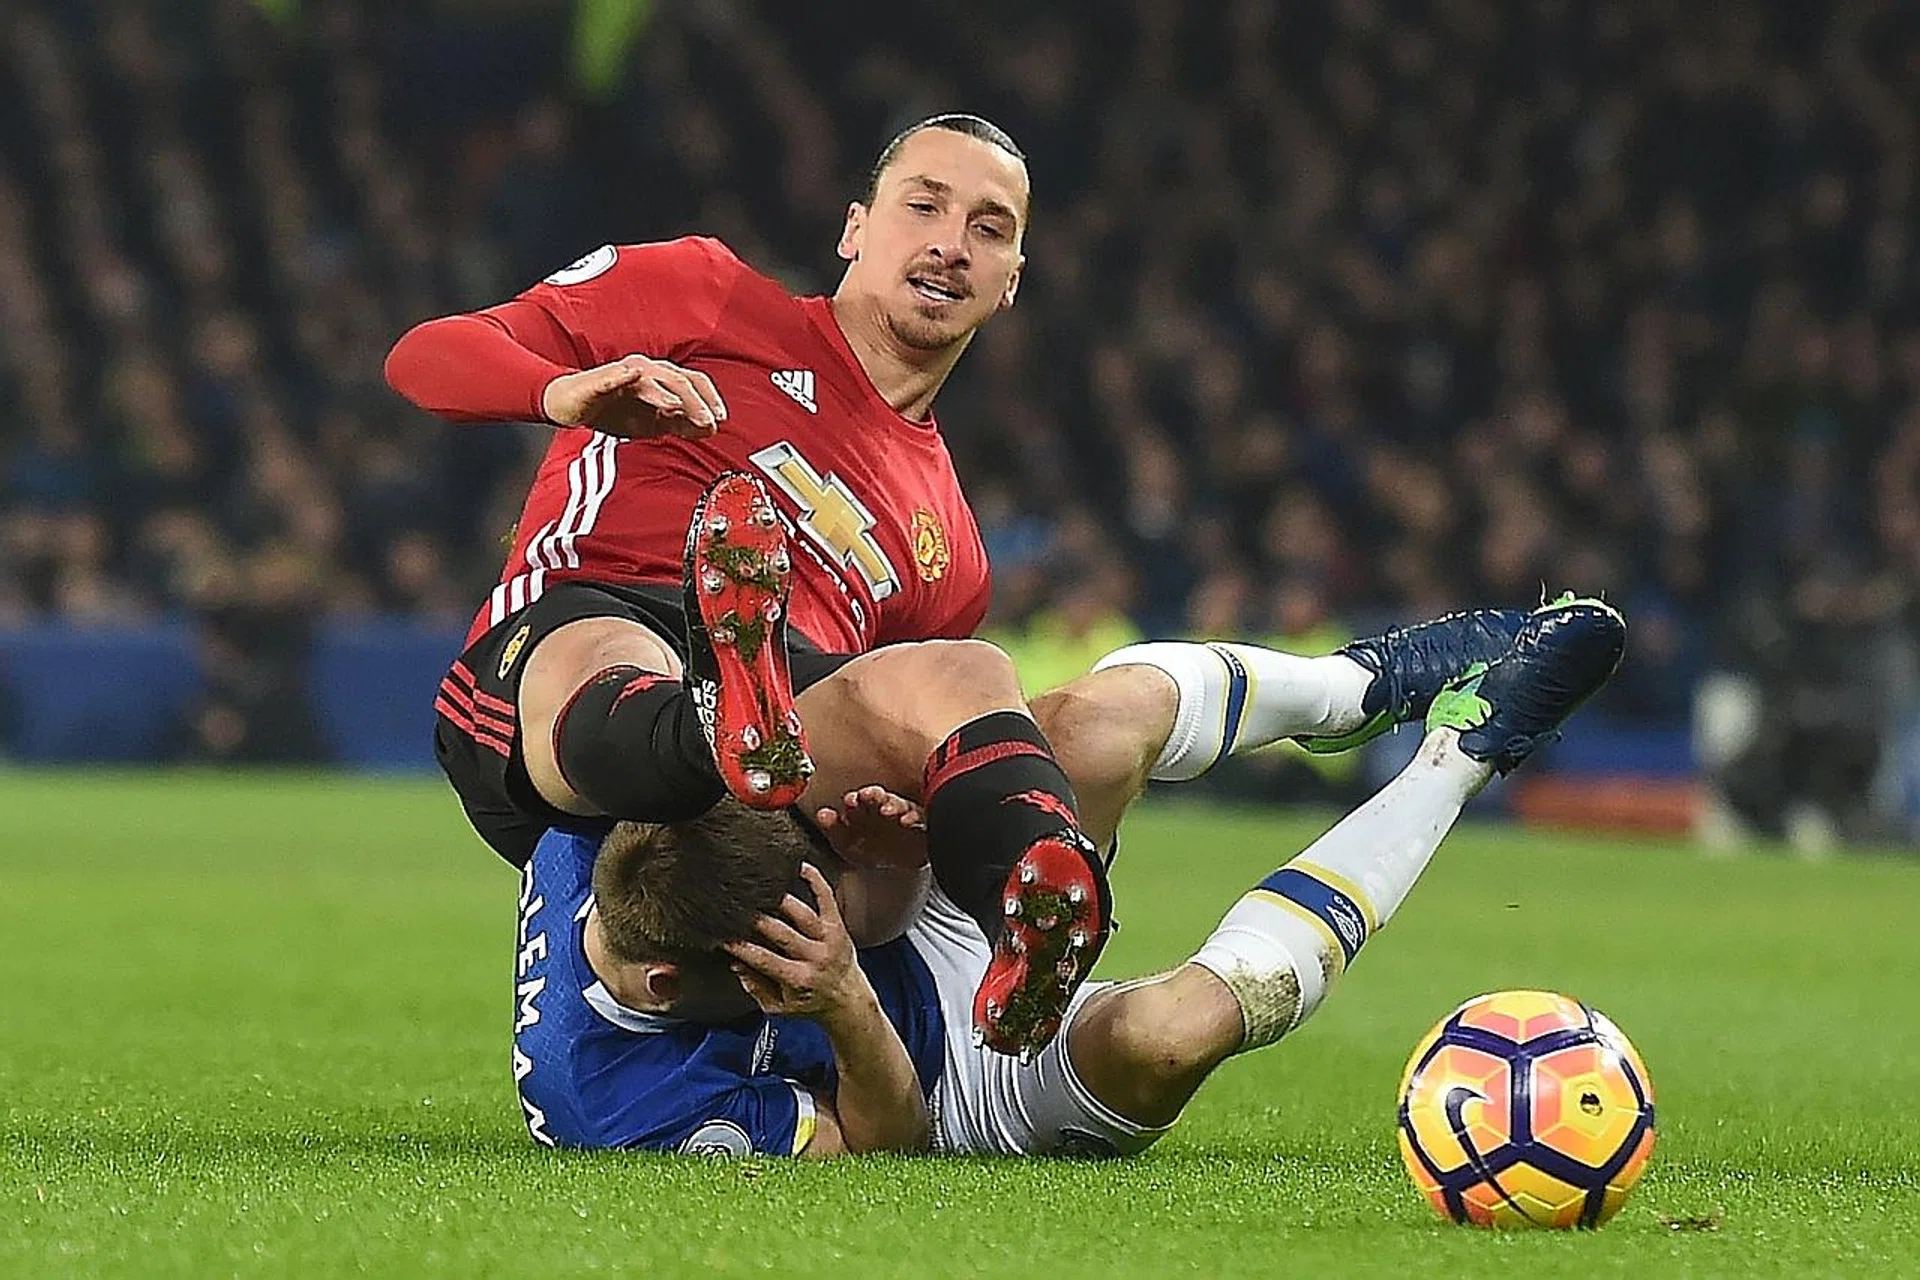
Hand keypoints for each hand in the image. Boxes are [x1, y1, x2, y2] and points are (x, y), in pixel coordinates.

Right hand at [540, 354, 726, 438]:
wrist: (572, 406)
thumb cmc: (613, 410)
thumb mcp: (653, 423)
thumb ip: (681, 424)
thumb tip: (710, 428)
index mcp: (663, 380)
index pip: (695, 384)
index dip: (710, 400)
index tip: (721, 420)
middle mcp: (649, 371)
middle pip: (680, 380)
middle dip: (697, 401)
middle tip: (708, 421)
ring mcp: (625, 372)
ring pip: (654, 378)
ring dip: (668, 393)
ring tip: (679, 407)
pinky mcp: (601, 378)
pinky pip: (615, 375)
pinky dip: (624, 375)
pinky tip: (633, 376)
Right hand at [726, 864, 870, 1018]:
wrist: (848, 999)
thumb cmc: (810, 1002)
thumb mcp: (778, 1007)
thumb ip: (755, 987)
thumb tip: (736, 965)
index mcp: (799, 980)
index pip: (764, 960)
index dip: (742, 947)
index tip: (724, 937)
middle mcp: (815, 957)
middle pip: (781, 933)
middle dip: (756, 920)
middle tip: (737, 908)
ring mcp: (828, 939)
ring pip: (801, 913)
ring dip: (779, 900)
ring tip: (760, 888)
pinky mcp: (837, 926)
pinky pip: (827, 899)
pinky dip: (815, 881)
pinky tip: (801, 867)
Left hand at [813, 785, 928, 870]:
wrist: (898, 872)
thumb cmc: (872, 852)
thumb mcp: (848, 846)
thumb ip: (834, 830)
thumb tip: (822, 813)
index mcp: (865, 811)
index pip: (858, 801)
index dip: (853, 800)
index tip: (850, 801)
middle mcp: (884, 809)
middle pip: (878, 797)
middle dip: (872, 795)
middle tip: (865, 797)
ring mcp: (903, 815)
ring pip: (898, 804)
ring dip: (891, 804)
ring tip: (885, 810)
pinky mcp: (920, 824)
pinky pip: (918, 817)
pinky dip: (912, 817)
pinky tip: (905, 822)